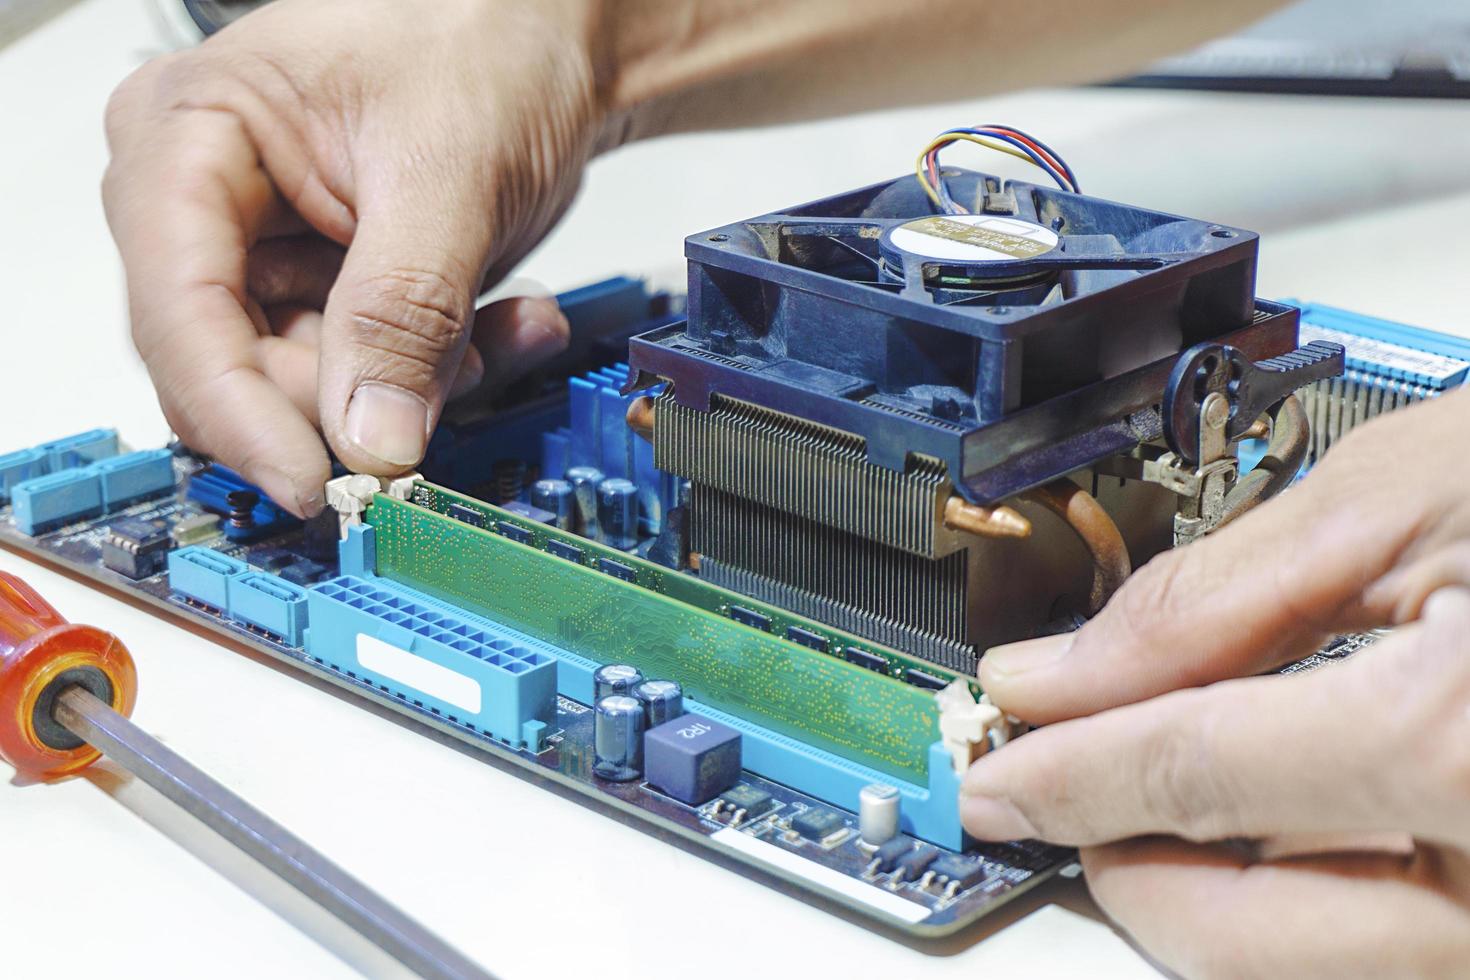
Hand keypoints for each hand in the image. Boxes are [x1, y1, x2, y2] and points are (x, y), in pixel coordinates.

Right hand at [103, 0, 608, 514]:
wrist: (551, 35)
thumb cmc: (481, 38)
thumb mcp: (445, 172)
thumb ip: (404, 310)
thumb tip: (370, 436)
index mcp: (187, 138)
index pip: (178, 310)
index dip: (239, 414)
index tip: (312, 483)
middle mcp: (208, 207)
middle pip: (233, 367)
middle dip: (348, 402)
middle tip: (446, 396)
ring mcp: (272, 255)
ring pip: (312, 388)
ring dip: (420, 387)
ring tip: (506, 331)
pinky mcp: (335, 292)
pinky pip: (370, 377)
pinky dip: (447, 371)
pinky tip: (514, 322)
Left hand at [960, 388, 1469, 976]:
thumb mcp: (1418, 490)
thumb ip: (1218, 600)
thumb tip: (1069, 674)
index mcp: (1467, 748)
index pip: (1191, 780)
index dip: (1065, 768)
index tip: (995, 765)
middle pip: (1237, 933)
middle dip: (1120, 858)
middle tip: (1059, 781)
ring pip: (1312, 967)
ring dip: (1207, 889)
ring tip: (1158, 786)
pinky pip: (1398, 947)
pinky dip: (1308, 896)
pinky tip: (1280, 810)